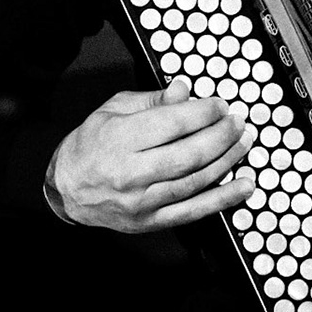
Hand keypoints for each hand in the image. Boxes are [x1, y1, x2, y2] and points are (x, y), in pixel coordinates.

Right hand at [45, 77, 257, 231]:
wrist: (67, 188)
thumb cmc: (92, 144)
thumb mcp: (114, 110)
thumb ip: (152, 100)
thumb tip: (184, 90)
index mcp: (119, 139)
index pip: (173, 123)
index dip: (204, 112)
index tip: (220, 105)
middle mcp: (130, 173)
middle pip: (189, 153)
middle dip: (222, 135)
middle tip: (238, 122)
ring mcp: (142, 201)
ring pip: (196, 181)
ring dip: (228, 160)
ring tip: (244, 143)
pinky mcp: (151, 221)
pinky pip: (194, 211)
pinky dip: (224, 199)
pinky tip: (244, 186)